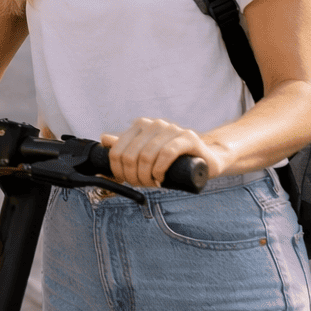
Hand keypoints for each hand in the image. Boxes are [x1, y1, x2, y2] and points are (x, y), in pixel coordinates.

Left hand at [102, 118, 227, 188]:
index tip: (126, 182)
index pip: (117, 151)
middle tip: (142, 185)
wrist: (207, 157)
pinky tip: (161, 178)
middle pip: (130, 155)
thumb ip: (126, 146)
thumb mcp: (146, 153)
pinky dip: (159, 169)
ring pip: (146, 155)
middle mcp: (154, 124)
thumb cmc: (173, 159)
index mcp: (140, 126)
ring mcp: (172, 129)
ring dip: (146, 176)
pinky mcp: (188, 137)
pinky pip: (166, 153)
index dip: (118, 171)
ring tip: (153, 183)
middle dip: (132, 176)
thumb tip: (104, 139)